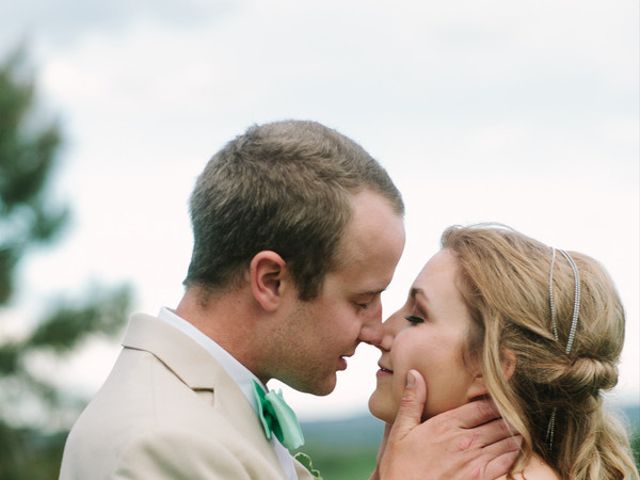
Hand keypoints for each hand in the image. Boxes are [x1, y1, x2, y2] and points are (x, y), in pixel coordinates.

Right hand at [377, 370, 520, 479]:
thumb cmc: (400, 467)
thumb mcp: (400, 431)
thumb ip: (411, 402)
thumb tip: (414, 374)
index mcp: (447, 425)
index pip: (482, 406)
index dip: (495, 399)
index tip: (501, 395)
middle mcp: (465, 441)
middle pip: (499, 421)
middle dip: (509, 414)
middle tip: (516, 408)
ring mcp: (475, 462)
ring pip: (507, 441)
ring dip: (515, 432)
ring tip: (520, 425)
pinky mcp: (481, 479)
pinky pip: (508, 462)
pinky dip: (515, 452)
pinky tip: (516, 448)